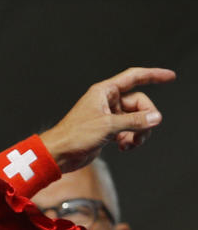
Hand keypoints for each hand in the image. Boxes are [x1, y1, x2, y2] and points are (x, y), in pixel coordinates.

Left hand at [41, 67, 175, 172]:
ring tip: (131, 143)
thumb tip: (156, 117)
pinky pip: (129, 130)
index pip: (134, 77)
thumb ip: (134, 121)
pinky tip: (123, 147)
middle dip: (145, 118)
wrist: (59, 154)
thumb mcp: (108, 126)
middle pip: (139, 103)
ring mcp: (108, 116)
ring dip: (138, 132)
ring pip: (136, 118)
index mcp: (105, 92)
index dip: (153, 75)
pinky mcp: (107, 130)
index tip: (170, 77)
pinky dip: (130, 139)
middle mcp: (107, 101)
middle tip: (142, 133)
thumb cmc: (75, 135)